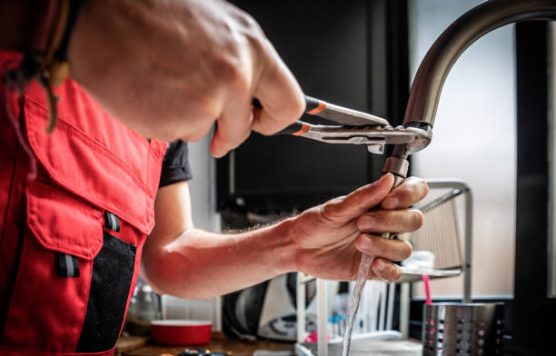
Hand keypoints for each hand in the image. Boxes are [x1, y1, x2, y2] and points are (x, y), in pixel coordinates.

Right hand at [69, 0, 303, 155]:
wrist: (97, 12)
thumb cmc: (151, 11)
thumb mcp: (216, 25)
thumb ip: (240, 61)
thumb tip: (251, 92)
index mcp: (252, 48)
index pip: (289, 103)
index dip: (274, 119)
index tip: (260, 122)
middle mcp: (235, 77)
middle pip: (245, 129)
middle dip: (231, 132)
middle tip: (211, 123)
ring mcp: (206, 103)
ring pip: (205, 130)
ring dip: (186, 116)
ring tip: (164, 81)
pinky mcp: (175, 123)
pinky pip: (176, 133)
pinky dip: (163, 119)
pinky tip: (149, 90)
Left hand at [289, 174, 427, 280]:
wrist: (299, 247)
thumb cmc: (316, 224)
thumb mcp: (336, 208)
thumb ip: (363, 196)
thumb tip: (387, 180)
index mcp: (380, 203)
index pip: (413, 192)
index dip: (409, 195)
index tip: (389, 200)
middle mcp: (386, 224)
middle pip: (414, 220)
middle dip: (391, 221)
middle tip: (363, 223)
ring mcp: (382, 246)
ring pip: (404, 248)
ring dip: (383, 245)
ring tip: (358, 242)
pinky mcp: (375, 268)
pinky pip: (395, 272)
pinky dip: (387, 268)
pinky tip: (372, 263)